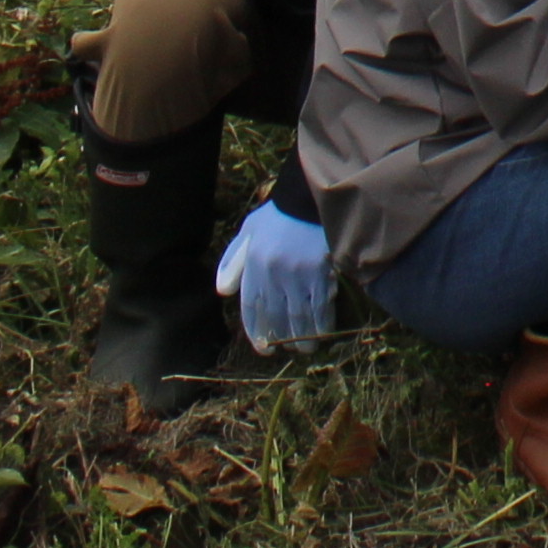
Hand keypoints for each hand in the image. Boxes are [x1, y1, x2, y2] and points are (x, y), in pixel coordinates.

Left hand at [213, 201, 335, 346]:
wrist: (310, 197)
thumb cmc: (279, 215)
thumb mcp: (248, 232)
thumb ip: (233, 262)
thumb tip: (223, 292)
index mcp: (253, 266)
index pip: (251, 307)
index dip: (255, 330)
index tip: (262, 347)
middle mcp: (272, 275)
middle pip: (276, 316)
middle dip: (281, 338)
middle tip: (287, 350)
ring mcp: (297, 275)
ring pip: (298, 316)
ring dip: (302, 336)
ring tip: (306, 348)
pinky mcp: (320, 272)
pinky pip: (320, 305)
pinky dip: (322, 322)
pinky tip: (323, 333)